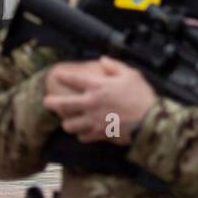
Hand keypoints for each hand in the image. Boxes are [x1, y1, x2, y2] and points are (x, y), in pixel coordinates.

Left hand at [42, 57, 156, 145]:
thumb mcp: (131, 75)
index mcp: (99, 86)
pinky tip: (85, 132)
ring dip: (68, 122)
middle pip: (63, 104)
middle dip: (51, 103)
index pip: (74, 80)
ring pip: (69, 125)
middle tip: (47, 102)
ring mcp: (94, 120)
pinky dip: (82, 135)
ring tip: (69, 121)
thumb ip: (115, 66)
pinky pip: (83, 137)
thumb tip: (103, 60)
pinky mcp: (99, 133)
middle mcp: (91, 103)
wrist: (150, 120)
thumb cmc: (142, 95)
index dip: (63, 77)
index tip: (57, 76)